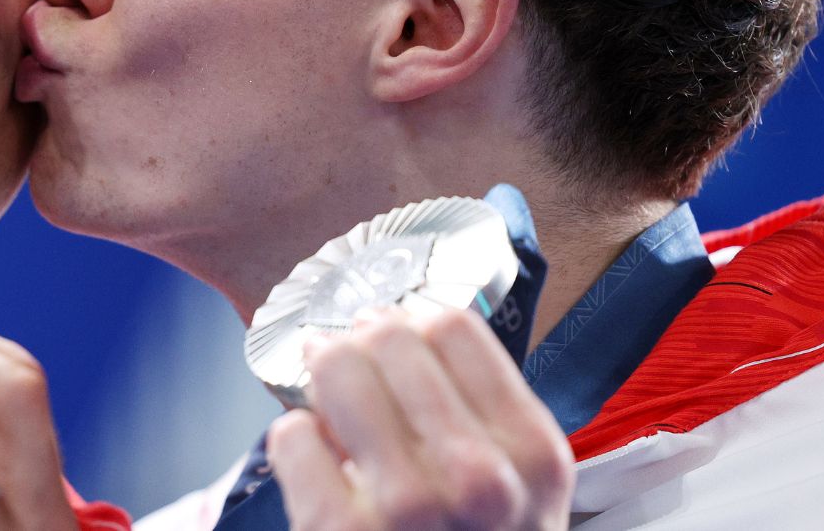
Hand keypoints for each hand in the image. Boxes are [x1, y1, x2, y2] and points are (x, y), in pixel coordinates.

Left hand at [267, 308, 573, 530]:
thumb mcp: (520, 488)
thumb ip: (483, 411)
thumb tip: (403, 323)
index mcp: (531, 454)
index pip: (453, 326)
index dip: (410, 317)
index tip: (392, 327)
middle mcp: (476, 477)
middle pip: (389, 338)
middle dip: (358, 340)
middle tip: (348, 354)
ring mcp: (405, 506)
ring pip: (335, 371)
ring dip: (322, 376)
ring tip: (328, 400)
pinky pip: (292, 436)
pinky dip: (294, 439)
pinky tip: (316, 459)